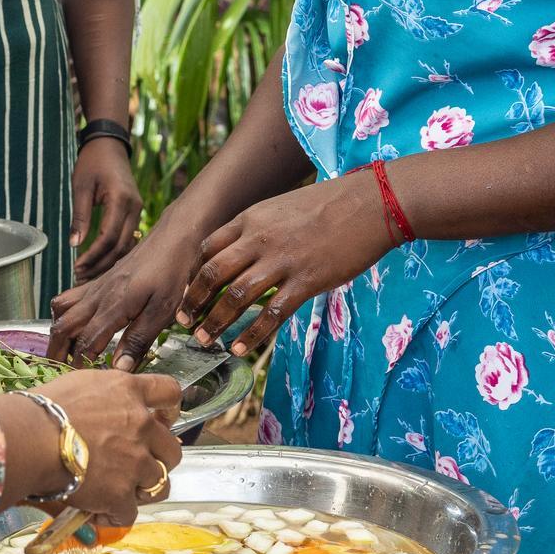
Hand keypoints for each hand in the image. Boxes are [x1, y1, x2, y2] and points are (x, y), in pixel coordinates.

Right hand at [26, 369, 184, 528]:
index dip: (170, 409)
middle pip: (172, 448)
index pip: (169, 391)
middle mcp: (140, 425)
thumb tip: (101, 410)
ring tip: (119, 493)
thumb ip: (102, 398)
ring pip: (159, 484)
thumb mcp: (78, 386)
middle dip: (159, 459)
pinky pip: (128, 512)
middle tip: (136, 465)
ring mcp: (135, 461)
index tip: (163, 420)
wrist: (27, 440)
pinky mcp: (121, 493)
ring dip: (142, 490)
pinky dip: (114, 514)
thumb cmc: (40, 410)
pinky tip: (96, 511)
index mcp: (128, 392)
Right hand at [46, 222, 197, 369]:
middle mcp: (99, 295)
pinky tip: (76, 324)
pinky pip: (71, 296)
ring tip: (63, 350)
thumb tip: (119, 368)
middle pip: (63, 324)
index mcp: (114, 306)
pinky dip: (65, 313)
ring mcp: (97, 286)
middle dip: (56, 349)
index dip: (81, 363)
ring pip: (62, 308)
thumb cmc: (174, 273)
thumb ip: (139, 340)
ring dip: (57, 330)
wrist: (175, 238)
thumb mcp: (163, 311)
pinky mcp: (101, 280)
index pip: (86, 341)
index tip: (83, 378)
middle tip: (57, 368)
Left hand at [70, 138, 142, 281]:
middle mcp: (134, 207)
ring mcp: (138, 210)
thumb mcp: (81, 187)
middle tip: (80, 276)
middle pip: (121, 246)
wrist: (109, 145)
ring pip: (126, 245)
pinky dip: (115, 252)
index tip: (76, 266)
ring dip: (108, 261)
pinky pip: (128, 238)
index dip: (92, 255)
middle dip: (100, 264)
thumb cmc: (92, 162)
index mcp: (121, 199)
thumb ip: (80, 217)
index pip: (108, 237)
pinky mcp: (135, 213)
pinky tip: (100, 261)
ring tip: (88, 273)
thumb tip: (74, 245)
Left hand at [180, 174, 393, 357]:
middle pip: (213, 274)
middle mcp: (260, 239)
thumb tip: (241, 252)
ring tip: (204, 341)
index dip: (193, 274)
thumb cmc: (329, 204)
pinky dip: (251, 336)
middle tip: (184, 323)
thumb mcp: (282, 206)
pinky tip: (239, 349)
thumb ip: (259, 228)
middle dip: (194, 302)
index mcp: (252, 219)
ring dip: (215, 323)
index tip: (187, 293)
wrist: (370, 204)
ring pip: (236, 297)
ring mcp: (282, 261)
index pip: (209, 248)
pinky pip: (271, 314)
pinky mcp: (306, 281)